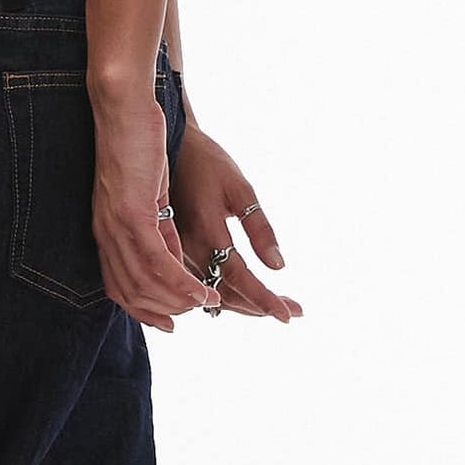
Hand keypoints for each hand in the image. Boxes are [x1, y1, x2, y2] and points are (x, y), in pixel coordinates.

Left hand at [89, 84, 221, 331]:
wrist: (125, 106)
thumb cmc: (137, 141)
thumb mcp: (149, 193)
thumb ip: (156, 227)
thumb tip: (170, 256)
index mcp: (106, 231)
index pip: (118, 288)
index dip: (143, 311)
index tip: (170, 323)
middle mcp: (106, 234)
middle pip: (131, 293)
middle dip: (166, 310)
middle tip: (198, 310)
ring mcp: (117, 226)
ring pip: (146, 283)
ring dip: (181, 299)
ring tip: (209, 301)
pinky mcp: (133, 214)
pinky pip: (158, 262)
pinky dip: (182, 283)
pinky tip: (203, 290)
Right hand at [166, 118, 301, 322]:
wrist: (170, 149)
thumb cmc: (209, 164)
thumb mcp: (241, 188)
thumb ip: (260, 227)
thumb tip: (278, 266)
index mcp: (207, 231)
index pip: (240, 278)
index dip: (265, 300)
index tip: (290, 314)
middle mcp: (187, 250)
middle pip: (226, 296)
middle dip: (261, 307)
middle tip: (294, 310)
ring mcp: (176, 255)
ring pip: (211, 296)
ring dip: (245, 306)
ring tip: (277, 305)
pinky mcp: (172, 255)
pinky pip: (199, 287)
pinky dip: (224, 296)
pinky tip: (245, 295)